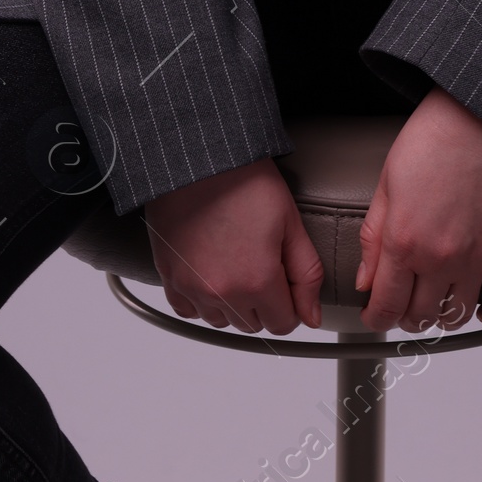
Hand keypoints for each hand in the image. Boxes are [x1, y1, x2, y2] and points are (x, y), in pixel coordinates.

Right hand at [143, 157, 324, 334]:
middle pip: (252, 323)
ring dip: (231, 303)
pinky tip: (210, 270)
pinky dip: (200, 299)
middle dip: (262, 301)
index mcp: (257, 280)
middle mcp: (222, 292)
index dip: (289, 303)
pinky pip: (188, 310)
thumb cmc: (244, 179)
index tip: (285, 280)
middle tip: (261, 261)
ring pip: (221, 320)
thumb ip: (306, 274)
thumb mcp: (289, 221)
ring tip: (235, 260)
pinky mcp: (169, 276)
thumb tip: (312, 316)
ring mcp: (192, 286)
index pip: (282, 324)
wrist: (199, 157)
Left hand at [353, 86, 481, 334]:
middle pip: (419, 317)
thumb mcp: (387, 184)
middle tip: (402, 304)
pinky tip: (477, 306)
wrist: (480, 117)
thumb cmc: (432, 140)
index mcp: (403, 240)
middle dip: (405, 317)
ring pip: (456, 317)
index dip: (376, 319)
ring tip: (435, 301)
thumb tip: (366, 280)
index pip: (385, 305)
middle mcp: (439, 257)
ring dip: (441, 317)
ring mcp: (475, 257)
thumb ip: (373, 238)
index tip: (375, 316)